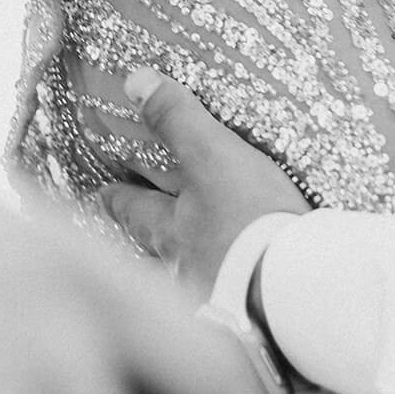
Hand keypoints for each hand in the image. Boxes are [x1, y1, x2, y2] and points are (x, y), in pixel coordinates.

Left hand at [103, 67, 308, 297]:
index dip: (117, 197)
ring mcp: (214, 294)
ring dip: (190, 263)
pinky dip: (229, 284)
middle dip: (150, 234)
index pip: (134, 209)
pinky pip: (228, 295)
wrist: (292, 287)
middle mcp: (183, 267)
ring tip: (196, 258)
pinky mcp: (247, 313)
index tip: (102, 193)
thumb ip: (178, 120)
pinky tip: (239, 288)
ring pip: (190, 273)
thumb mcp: (213, 158)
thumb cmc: (248, 218)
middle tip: (142, 227)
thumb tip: (135, 80)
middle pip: (157, 247)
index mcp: (172, 230)